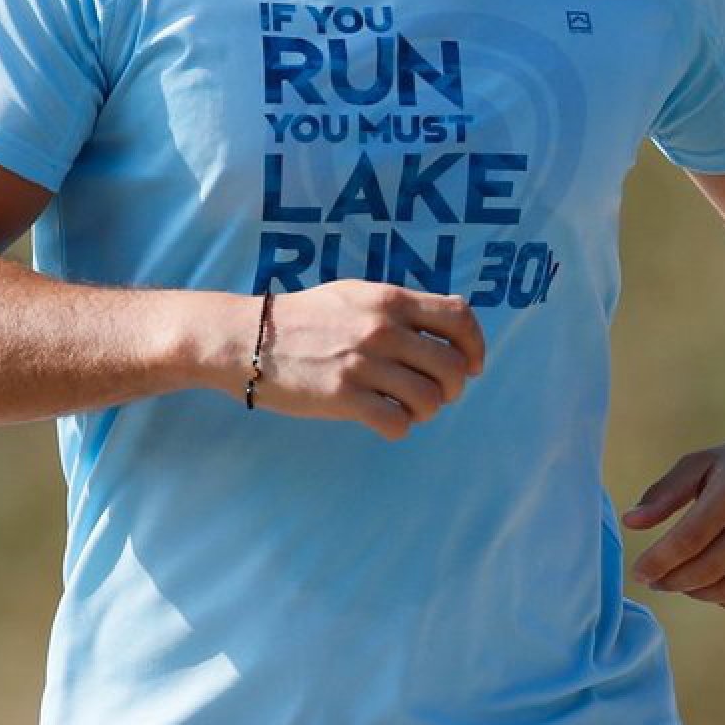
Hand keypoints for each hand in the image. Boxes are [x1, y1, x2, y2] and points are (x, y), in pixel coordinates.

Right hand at [251, 282, 484, 440]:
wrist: (248, 339)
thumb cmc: (304, 318)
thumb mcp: (356, 296)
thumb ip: (400, 307)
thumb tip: (452, 319)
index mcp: (389, 300)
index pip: (459, 317)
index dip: (476, 345)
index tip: (473, 365)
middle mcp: (382, 329)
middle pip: (453, 366)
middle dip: (453, 387)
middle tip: (435, 393)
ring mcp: (363, 364)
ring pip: (431, 399)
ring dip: (426, 410)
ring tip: (405, 407)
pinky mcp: (343, 397)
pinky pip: (398, 423)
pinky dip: (399, 428)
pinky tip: (384, 420)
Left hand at [620, 425, 724, 610]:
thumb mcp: (703, 462)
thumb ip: (664, 492)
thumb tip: (631, 524)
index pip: (689, 540)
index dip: (658, 562)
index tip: (639, 572)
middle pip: (708, 569)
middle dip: (673, 582)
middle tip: (657, 581)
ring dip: (699, 594)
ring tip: (683, 584)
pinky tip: (715, 589)